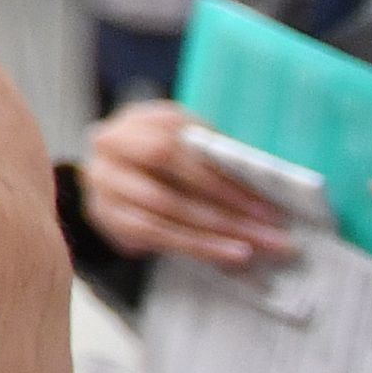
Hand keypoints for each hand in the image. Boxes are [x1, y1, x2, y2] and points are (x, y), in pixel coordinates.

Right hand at [77, 101, 288, 267]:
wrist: (121, 181)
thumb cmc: (169, 165)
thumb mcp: (191, 149)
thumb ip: (218, 158)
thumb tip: (267, 185)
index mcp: (143, 117)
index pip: (183, 136)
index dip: (223, 170)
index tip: (266, 200)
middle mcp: (113, 141)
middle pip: (166, 161)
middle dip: (222, 198)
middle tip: (268, 228)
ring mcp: (103, 177)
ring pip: (162, 204)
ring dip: (212, 230)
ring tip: (251, 249)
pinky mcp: (104, 212)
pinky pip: (152, 232)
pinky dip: (193, 245)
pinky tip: (224, 255)